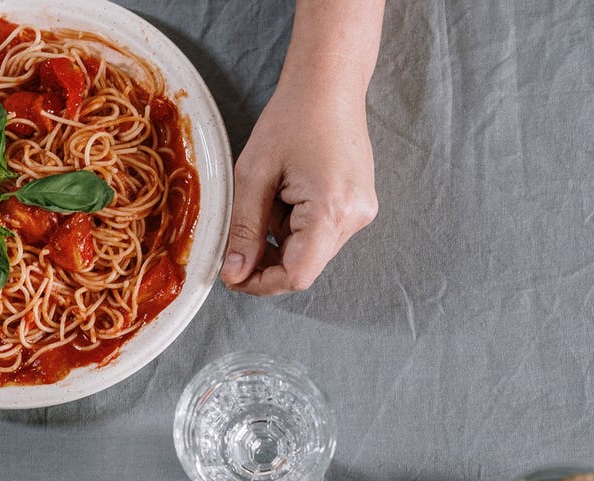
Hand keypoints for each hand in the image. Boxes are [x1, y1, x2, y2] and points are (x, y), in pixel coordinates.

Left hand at [220, 0, 383, 294]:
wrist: (328, 85)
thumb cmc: (290, 121)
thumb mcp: (253, 176)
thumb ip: (244, 230)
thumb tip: (234, 274)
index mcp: (332, 211)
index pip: (297, 275)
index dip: (261, 283)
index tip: (232, 275)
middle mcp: (355, 218)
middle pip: (304, 265)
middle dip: (267, 256)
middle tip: (239, 231)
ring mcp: (361, 211)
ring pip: (310, 250)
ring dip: (280, 237)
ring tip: (269, 195)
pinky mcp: (358, 204)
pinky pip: (320, 232)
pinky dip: (295, 224)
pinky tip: (286, 193)